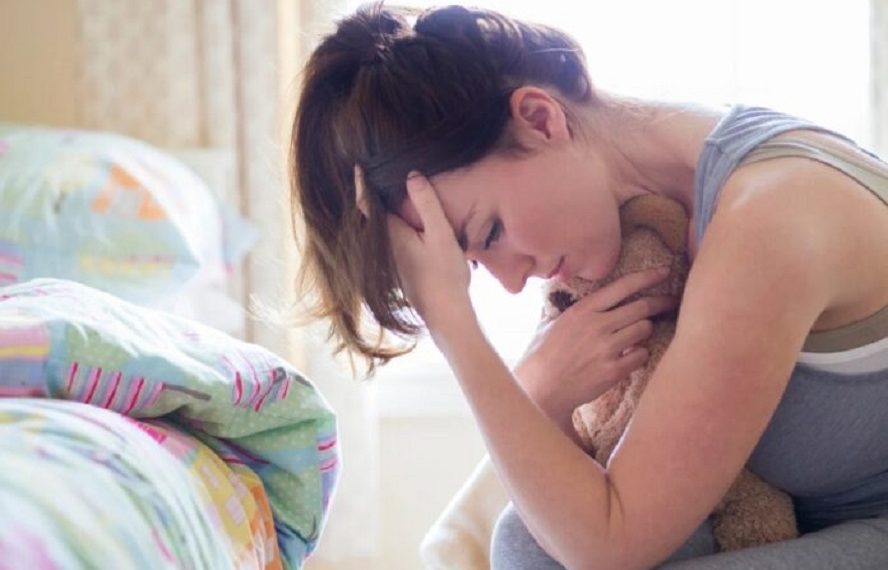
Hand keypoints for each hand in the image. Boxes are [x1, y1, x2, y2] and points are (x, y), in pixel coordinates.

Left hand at [355, 166, 473, 334]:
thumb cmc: (444, 273)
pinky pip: (387, 241)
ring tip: (382, 195)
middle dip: (368, 197)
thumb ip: (426, 204)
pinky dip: (387, 227)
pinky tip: (400, 224)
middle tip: (367, 175)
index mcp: (391, 234)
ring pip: (378, 230)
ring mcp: (390, 260)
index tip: (357, 167)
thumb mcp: (440, 234)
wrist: (445, 312)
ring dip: (378, 212)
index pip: (367, 203)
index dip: (361, 184)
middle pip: (370, 216)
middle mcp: (385, 247)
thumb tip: (411, 175)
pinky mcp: (398, 270)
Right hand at [514, 267, 677, 428]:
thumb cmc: (542, 355)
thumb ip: (572, 309)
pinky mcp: (613, 371)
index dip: (647, 277)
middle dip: (660, 303)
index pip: (623, 286)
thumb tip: (581, 295)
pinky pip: (641, 355)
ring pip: (643, 330)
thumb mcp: (551, 322)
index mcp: (583, 310)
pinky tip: (629, 357)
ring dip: (644, 331)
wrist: (540, 389)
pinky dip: (639, 355)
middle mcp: (597, 325)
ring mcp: (606, 348)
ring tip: (636, 336)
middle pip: (641, 307)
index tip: (664, 271)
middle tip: (670, 302)